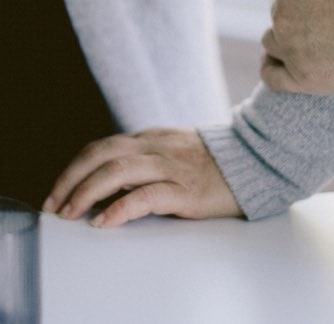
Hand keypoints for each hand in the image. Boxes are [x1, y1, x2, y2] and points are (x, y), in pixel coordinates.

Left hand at [42, 129, 242, 226]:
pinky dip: (120, 208)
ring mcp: (169, 167)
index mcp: (149, 139)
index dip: (75, 169)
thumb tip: (109, 179)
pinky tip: (105, 222)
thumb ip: (143, 157)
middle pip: (101, 155)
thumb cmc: (209, 162)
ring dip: (87, 193)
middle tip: (55, 205)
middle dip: (71, 179)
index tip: (58, 191)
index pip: (101, 148)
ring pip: (117, 172)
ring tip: (71, 214)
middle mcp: (154, 148)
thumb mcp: (170, 150)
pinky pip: (145, 196)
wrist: (251, 161)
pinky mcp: (184, 190)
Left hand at [261, 0, 333, 95]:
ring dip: (286, 36)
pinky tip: (278, 64)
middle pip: (282, 9)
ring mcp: (292, 52)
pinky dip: (273, 68)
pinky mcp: (303, 81)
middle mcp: (282, 18)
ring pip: (274, 40)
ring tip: (313, 38)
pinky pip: (273, 76)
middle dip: (302, 9)